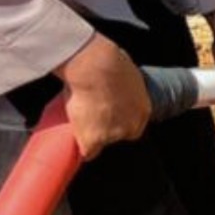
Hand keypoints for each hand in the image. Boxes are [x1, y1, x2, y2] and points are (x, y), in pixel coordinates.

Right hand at [58, 32, 151, 156]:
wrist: (95, 67)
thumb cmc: (107, 62)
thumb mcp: (123, 73)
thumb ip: (122, 85)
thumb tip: (115, 80)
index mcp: (143, 109)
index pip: (132, 125)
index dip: (117, 121)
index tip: (106, 117)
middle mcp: (132, 125)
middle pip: (118, 136)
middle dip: (106, 129)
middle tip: (90, 118)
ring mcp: (113, 135)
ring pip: (101, 144)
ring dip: (90, 135)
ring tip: (77, 119)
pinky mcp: (94, 140)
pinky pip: (86, 152)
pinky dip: (78, 145)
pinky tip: (72, 136)